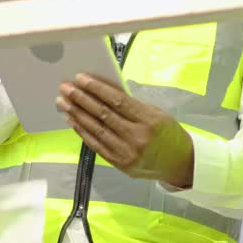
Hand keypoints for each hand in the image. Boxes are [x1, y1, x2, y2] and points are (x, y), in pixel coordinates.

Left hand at [55, 73, 193, 188]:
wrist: (179, 164)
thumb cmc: (168, 133)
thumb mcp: (156, 113)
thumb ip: (131, 105)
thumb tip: (103, 90)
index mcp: (149, 120)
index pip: (117, 101)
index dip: (97, 88)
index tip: (81, 78)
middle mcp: (137, 137)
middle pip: (103, 114)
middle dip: (81, 99)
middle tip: (65, 87)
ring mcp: (127, 153)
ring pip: (96, 129)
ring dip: (77, 114)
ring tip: (63, 102)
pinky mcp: (119, 163)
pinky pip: (96, 145)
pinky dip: (82, 132)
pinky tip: (72, 121)